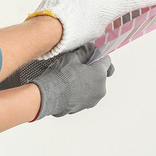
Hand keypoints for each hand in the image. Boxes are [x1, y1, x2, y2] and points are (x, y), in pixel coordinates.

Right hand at [0, 44, 115, 119]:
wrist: (48, 96)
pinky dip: (81, 91)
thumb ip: (85, 51)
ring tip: (72, 78)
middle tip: (79, 66)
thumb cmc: (61, 77)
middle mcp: (101, 88)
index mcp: (100, 74)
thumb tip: (90, 48)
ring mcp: (93, 99)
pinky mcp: (85, 107)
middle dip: (93, 70)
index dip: (99, 56)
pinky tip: (69, 88)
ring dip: (87, 81)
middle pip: (101, 74)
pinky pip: (87, 95)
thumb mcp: (73, 58)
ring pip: (94, 86)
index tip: (92, 55)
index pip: (107, 61)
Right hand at [31, 0, 155, 58]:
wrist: (43, 34)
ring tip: (61, 3)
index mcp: (107, 12)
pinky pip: (73, 27)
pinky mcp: (72, 42)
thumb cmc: (63, 10)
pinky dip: (67, 20)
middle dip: (92, 2)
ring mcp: (86, 36)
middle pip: (101, 10)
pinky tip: (56, 14)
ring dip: (76, 11)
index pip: (130, 3)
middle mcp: (100, 26)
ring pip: (85, 18)